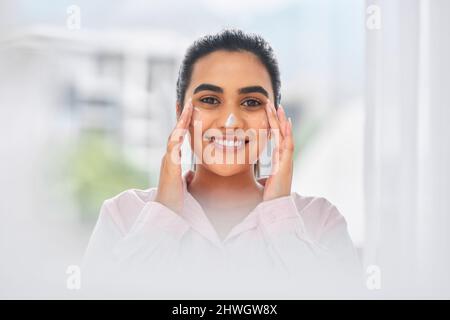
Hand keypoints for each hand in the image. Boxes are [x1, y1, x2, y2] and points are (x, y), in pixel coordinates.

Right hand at [154, 98, 192, 213]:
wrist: (166, 210)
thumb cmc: (175, 198)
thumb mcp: (183, 183)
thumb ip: (186, 175)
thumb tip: (192, 173)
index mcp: (173, 158)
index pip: (180, 136)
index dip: (185, 123)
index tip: (191, 109)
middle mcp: (169, 157)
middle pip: (176, 131)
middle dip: (182, 116)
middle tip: (189, 101)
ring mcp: (168, 161)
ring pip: (174, 136)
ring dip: (181, 122)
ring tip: (188, 109)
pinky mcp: (169, 168)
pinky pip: (173, 150)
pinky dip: (177, 139)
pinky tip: (182, 130)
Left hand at [261, 99, 293, 200]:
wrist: (277, 207)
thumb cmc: (271, 196)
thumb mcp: (265, 180)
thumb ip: (262, 172)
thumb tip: (253, 168)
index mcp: (279, 159)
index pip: (276, 137)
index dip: (273, 124)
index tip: (269, 112)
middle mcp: (284, 158)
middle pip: (281, 133)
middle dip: (277, 118)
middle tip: (272, 103)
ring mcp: (287, 160)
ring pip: (285, 136)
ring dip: (282, 121)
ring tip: (279, 107)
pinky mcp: (286, 165)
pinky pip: (288, 146)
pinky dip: (288, 133)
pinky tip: (287, 122)